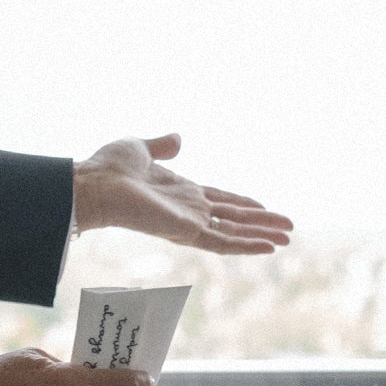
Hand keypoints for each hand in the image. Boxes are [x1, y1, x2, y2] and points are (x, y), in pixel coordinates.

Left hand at [74, 133, 292, 258]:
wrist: (95, 183)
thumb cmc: (110, 167)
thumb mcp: (141, 147)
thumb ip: (162, 145)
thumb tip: (178, 138)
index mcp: (182, 192)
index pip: (221, 200)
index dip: (244, 204)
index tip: (265, 207)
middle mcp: (189, 210)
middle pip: (234, 218)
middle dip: (262, 223)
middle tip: (289, 229)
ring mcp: (188, 223)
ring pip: (233, 232)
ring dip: (261, 236)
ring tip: (288, 239)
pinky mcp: (185, 232)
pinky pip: (222, 242)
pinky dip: (246, 245)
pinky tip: (268, 247)